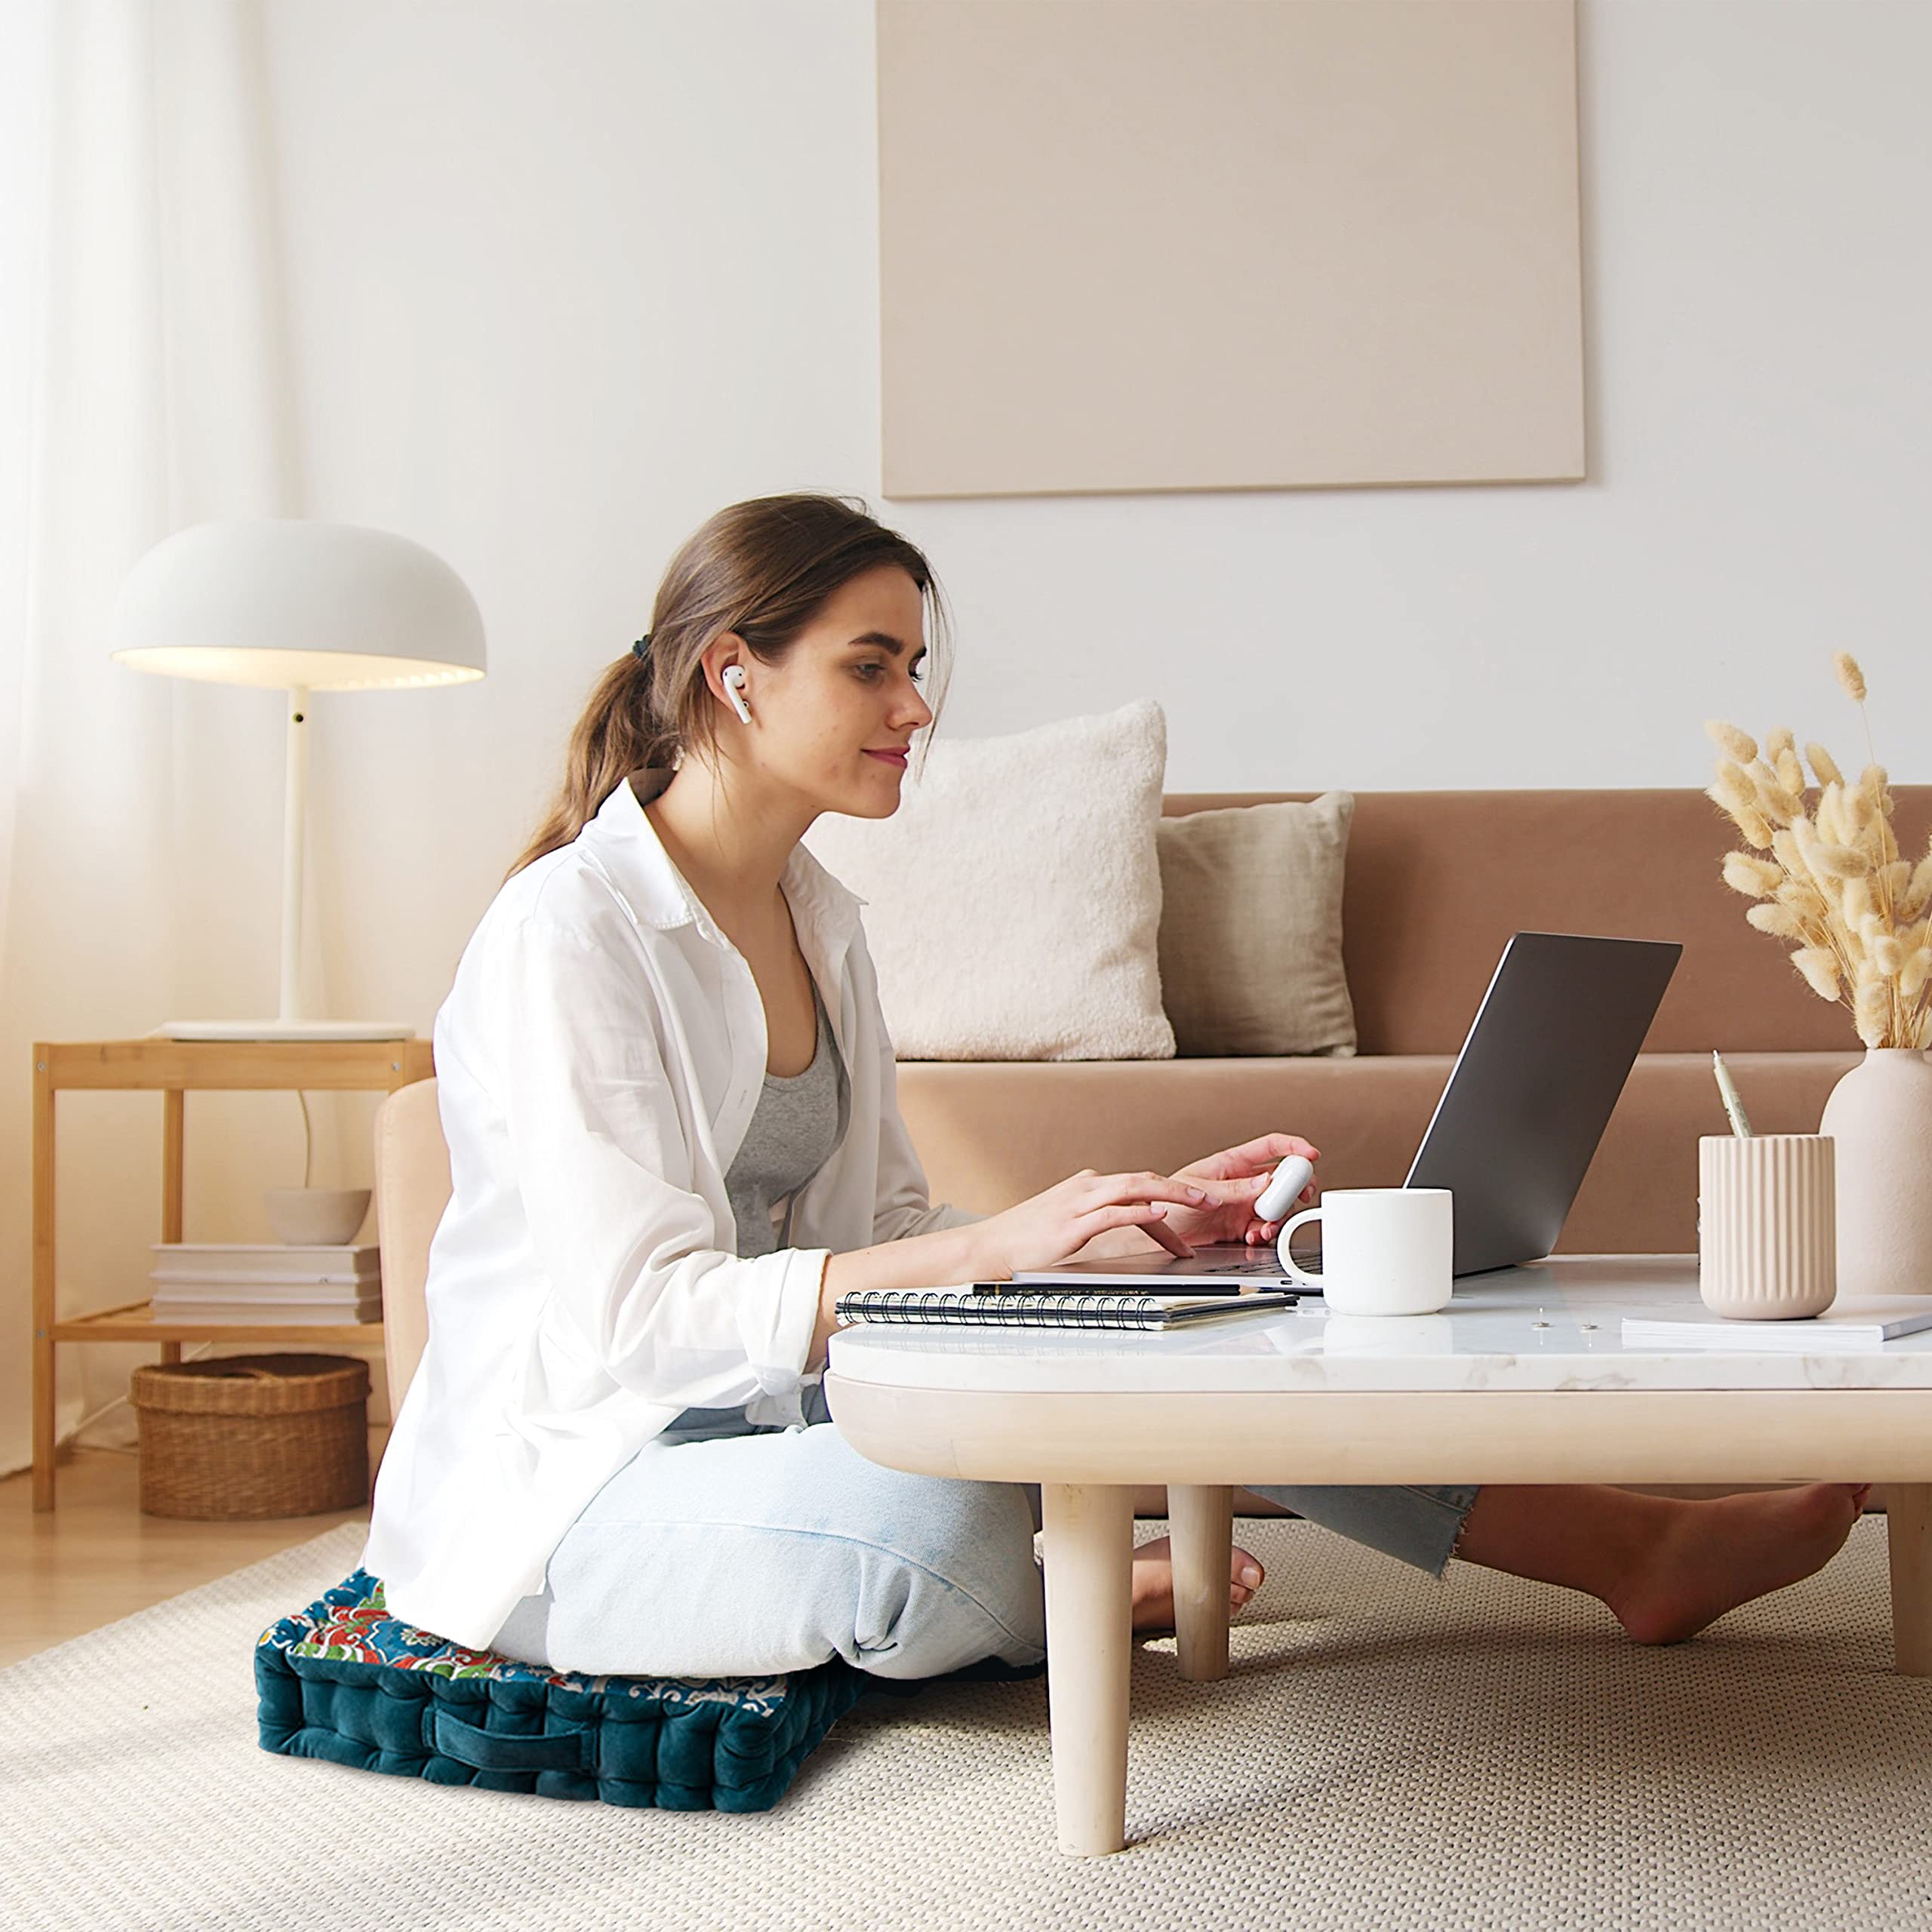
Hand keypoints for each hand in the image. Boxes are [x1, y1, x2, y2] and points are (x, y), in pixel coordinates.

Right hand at [971, 1169, 1218, 1277]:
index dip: (1174, 1196)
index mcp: (1088, 1186)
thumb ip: (1100, 1217)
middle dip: (1184, 1188)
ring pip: (1136, 1188)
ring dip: (1174, 1195)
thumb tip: (1135, 1223)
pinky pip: (1112, 1213)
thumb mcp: (1070, 1221)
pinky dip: (1139, 1211)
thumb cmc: (1026, 1239)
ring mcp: (1078, 1203)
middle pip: (1145, 1180)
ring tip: (1202, 1202)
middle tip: (1216, 1198)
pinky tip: (1159, 1214)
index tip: (1198, 1212)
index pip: (1140, 1186)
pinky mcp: (1071, 1224)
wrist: (989, 1247)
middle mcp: (1087, 1187)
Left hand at [1160, 1133, 1320, 1250]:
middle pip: (1282, 1178)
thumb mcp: (1198, 1191)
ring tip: (1266, 1226)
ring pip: (1276, 1206)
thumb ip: (1234, 1189)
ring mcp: (1242, 1205)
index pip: (1270, 1147)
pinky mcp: (1240, 1227)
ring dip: (1278, 1217)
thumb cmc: (1165, 1201)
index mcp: (1231, 1163)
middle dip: (1295, 1186)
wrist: (1153, 1234)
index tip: (1310, 1154)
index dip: (1293, 1147)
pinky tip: (1255, 1236)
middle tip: (1299, 1196)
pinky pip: (1264, 1228)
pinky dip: (1265, 1234)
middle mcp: (1241, 1183)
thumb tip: (1264, 1182)